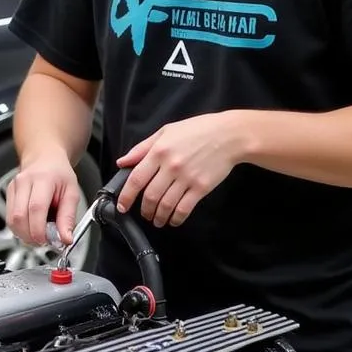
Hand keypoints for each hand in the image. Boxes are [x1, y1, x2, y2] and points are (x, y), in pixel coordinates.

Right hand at [6, 149, 82, 246]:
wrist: (44, 158)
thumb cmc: (59, 174)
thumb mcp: (72, 193)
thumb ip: (68, 217)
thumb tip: (65, 239)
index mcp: (43, 179)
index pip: (36, 208)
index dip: (39, 230)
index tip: (48, 241)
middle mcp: (24, 182)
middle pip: (19, 217)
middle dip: (31, 236)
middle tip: (45, 241)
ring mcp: (13, 187)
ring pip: (11, 221)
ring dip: (25, 235)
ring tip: (39, 234)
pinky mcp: (9, 195)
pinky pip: (10, 219)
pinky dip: (20, 229)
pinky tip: (31, 226)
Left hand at [115, 112, 246, 227]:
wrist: (229, 135)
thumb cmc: (197, 130)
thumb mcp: (165, 132)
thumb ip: (142, 148)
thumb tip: (122, 162)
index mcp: (159, 151)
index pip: (136, 179)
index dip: (126, 196)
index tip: (122, 206)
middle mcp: (171, 166)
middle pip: (150, 196)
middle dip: (144, 210)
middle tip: (144, 214)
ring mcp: (187, 178)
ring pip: (166, 205)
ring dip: (158, 216)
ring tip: (157, 220)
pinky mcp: (201, 187)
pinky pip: (184, 208)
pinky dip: (176, 218)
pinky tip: (173, 221)